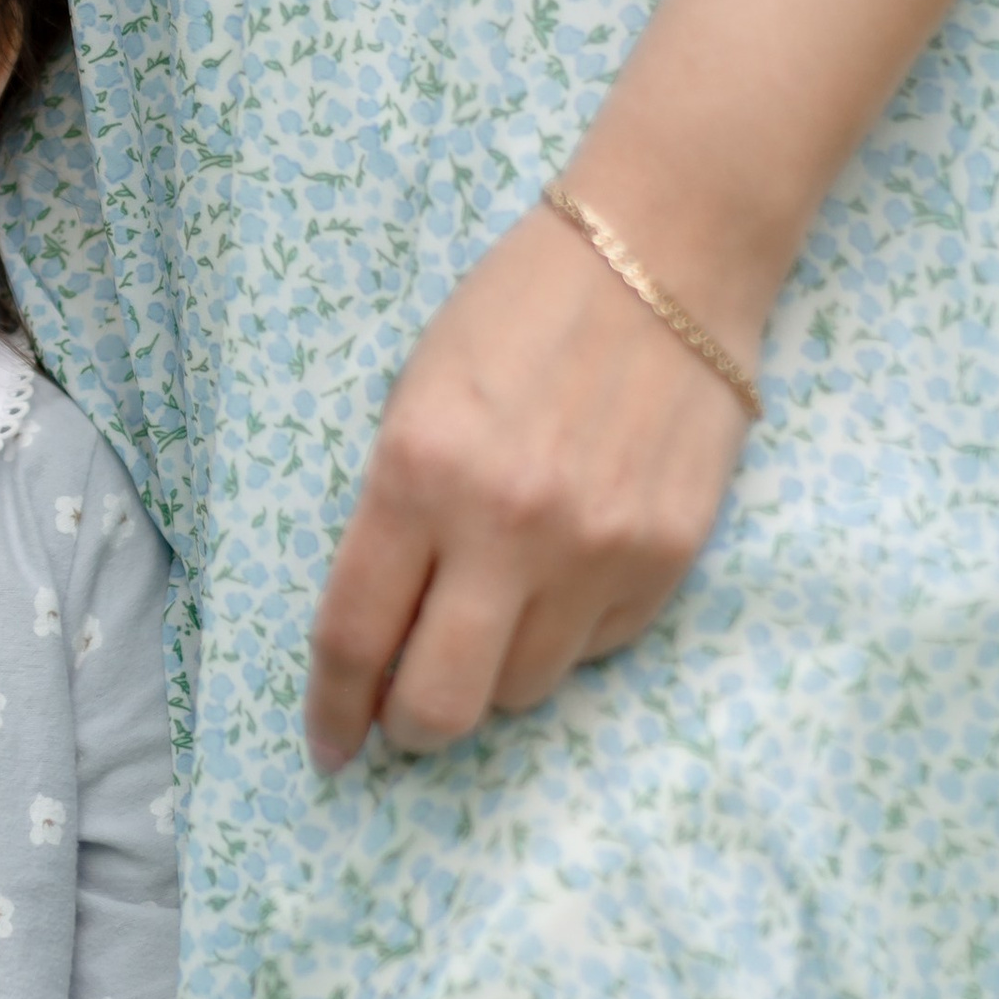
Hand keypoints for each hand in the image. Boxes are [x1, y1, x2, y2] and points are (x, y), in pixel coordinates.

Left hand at [305, 204, 755, 767]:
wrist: (664, 253)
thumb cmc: (517, 311)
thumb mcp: (414, 394)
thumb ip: (393, 511)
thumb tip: (381, 630)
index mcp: (418, 472)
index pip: (356, 636)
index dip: (333, 709)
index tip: (330, 745)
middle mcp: (505, 525)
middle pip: (441, 705)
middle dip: (409, 728)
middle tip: (403, 714)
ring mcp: (596, 549)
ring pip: (523, 689)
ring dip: (494, 673)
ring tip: (495, 608)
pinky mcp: (669, 559)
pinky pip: (597, 649)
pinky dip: (566, 634)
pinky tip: (564, 570)